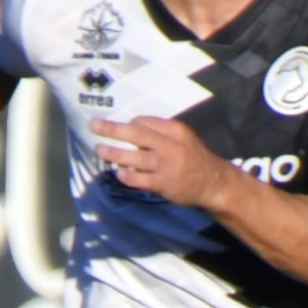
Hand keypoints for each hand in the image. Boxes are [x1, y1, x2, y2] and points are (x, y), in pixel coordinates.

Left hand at [91, 117, 226, 207]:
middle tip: (93, 126)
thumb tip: (131, 128)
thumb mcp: (182, 137)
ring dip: (115, 153)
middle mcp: (170, 146)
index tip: (119, 130)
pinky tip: (119, 173)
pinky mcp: (164, 184)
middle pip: (137, 135)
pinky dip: (127, 176)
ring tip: (100, 150)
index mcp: (174, 130)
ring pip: (135, 158)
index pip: (144, 123)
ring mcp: (166, 166)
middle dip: (113, 130)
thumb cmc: (193, 157)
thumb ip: (160, 132)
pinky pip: (140, 180)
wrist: (213, 183)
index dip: (129, 125)